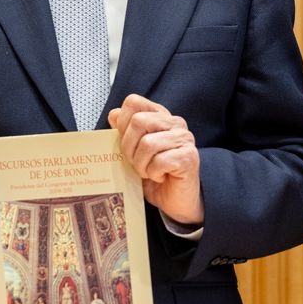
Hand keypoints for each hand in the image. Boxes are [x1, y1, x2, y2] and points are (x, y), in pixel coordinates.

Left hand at [109, 93, 203, 225]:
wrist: (175, 201)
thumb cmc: (155, 175)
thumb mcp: (133, 152)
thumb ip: (124, 132)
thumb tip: (113, 114)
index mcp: (160, 117)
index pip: (134, 102)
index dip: (122, 123)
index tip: (126, 143)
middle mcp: (175, 123)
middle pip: (138, 121)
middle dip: (129, 147)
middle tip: (135, 163)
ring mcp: (184, 139)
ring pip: (148, 143)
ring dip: (141, 164)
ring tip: (148, 172)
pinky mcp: (188, 157)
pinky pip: (159, 161)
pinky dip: (153, 173)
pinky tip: (160, 177)